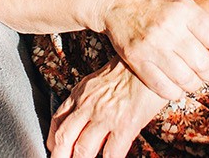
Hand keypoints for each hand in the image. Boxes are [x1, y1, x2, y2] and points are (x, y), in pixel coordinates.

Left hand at [47, 58, 167, 157]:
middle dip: (59, 156)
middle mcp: (88, 105)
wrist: (155, 60)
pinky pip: (110, 154)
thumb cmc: (131, 69)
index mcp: (81, 93)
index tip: (55, 149)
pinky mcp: (125, 125)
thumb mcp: (100, 80)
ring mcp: (105, 116)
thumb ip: (88, 99)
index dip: (53, 140)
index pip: (57, 121)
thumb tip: (84, 122)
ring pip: (82, 151)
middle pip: (63, 138)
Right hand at [99, 0, 208, 99]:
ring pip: (184, 79)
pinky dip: (175, 92)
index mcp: (185, 8)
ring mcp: (152, 45)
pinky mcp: (136, 59)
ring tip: (196, 80)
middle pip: (203, 64)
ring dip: (195, 84)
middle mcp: (170, 28)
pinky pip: (161, 87)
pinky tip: (178, 87)